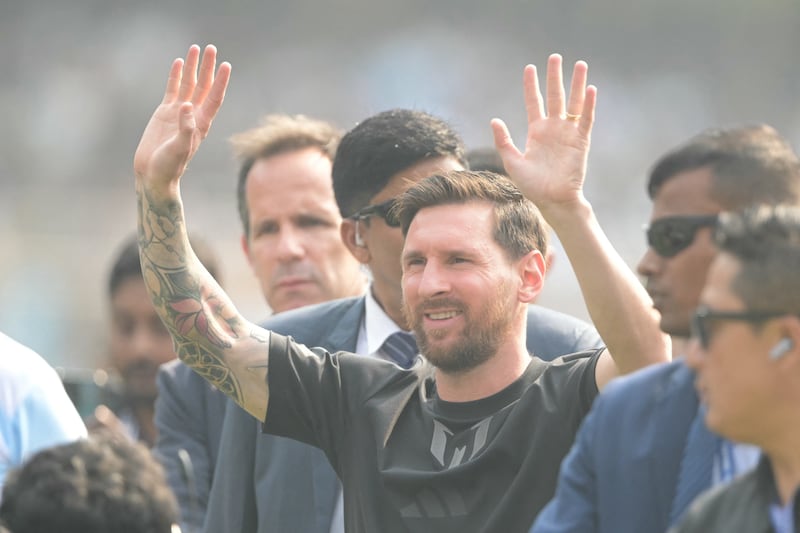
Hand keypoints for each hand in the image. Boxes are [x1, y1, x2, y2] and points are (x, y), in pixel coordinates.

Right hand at [133, 44, 230, 194]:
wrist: (153, 173)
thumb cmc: (169, 166)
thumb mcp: (179, 149)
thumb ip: (185, 129)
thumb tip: (186, 106)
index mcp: (201, 124)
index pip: (214, 98)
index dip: (220, 81)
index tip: (226, 65)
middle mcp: (193, 115)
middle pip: (204, 86)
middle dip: (208, 68)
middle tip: (211, 48)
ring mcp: (179, 112)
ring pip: (188, 84)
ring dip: (192, 67)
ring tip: (196, 48)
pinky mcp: (165, 112)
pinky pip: (173, 89)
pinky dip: (175, 76)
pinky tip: (179, 62)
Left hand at [491, 54, 595, 216]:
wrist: (552, 201)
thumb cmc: (532, 186)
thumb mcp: (512, 162)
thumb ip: (503, 141)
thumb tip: (494, 120)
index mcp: (536, 132)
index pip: (533, 102)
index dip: (531, 85)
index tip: (530, 68)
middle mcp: (553, 129)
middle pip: (554, 96)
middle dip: (554, 77)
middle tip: (556, 57)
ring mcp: (568, 134)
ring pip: (573, 103)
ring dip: (576, 84)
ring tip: (580, 64)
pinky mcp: (581, 142)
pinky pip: (586, 120)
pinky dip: (588, 105)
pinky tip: (589, 89)